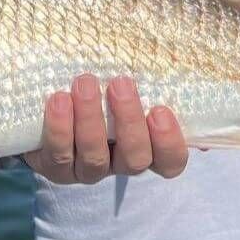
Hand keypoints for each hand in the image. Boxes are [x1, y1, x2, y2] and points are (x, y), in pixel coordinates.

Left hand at [23, 75, 188, 183]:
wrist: (48, 98)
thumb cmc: (104, 84)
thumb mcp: (132, 78)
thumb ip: (158, 77)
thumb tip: (191, 71)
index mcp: (146, 146)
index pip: (170, 161)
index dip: (169, 143)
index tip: (161, 111)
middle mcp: (119, 162)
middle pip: (135, 159)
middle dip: (129, 121)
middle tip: (120, 83)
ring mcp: (86, 168)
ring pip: (95, 157)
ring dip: (91, 120)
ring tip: (85, 83)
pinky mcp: (55, 166)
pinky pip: (58, 154)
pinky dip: (59, 128)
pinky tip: (58, 99)